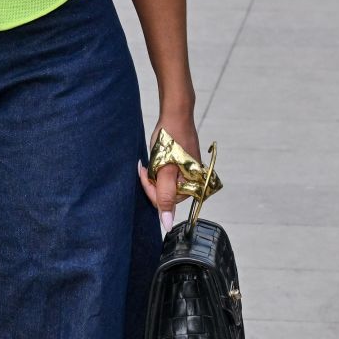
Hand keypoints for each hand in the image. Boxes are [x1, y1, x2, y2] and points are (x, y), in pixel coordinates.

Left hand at [138, 107, 201, 236]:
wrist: (176, 114)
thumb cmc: (171, 138)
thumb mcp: (164, 169)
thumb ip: (165, 197)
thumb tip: (167, 225)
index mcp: (192, 187)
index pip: (164, 202)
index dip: (150, 188)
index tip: (145, 171)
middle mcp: (194, 183)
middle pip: (164, 195)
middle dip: (153, 182)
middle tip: (148, 165)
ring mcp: (189, 175)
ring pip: (164, 185)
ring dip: (154, 174)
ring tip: (153, 160)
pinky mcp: (184, 167)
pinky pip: (167, 176)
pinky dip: (158, 169)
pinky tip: (157, 158)